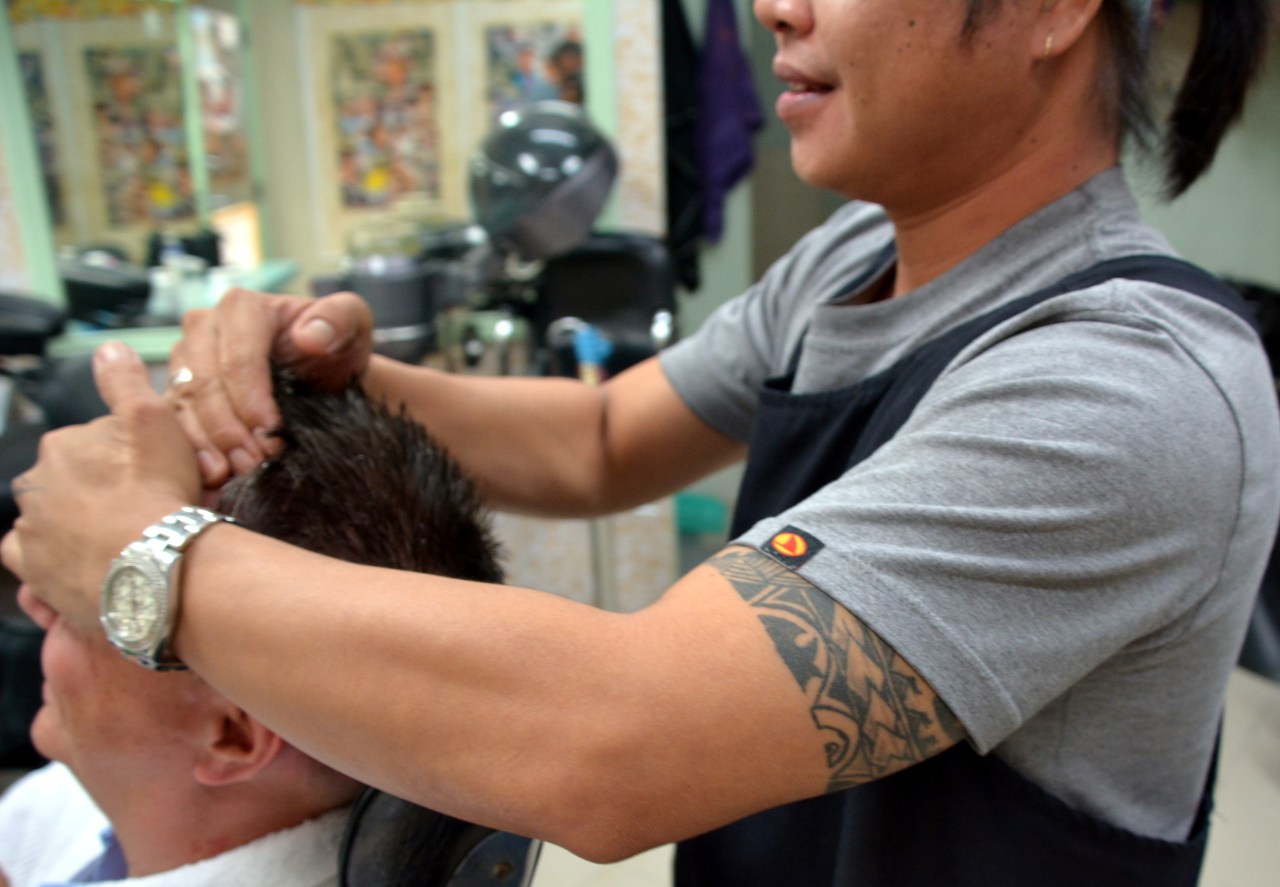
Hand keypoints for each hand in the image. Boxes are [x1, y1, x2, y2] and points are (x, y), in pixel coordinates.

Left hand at [0, 343, 199, 627]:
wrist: (155, 566)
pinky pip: (35, 560)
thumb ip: (126, 382)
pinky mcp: (32, 571)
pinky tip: (85, 560)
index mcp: (62, 445)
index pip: (93, 447)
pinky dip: (54, 558)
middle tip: (143, 511)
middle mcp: (36, 484)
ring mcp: (31, 530)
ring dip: (78, 526)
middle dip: (98, 494)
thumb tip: (109, 347)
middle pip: (70, 483)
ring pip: (53, 519)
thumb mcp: (153, 420)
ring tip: (121, 540)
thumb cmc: (158, 492)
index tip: (156, 478)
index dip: (128, 462)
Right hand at [169, 288, 373, 485]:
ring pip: (185, 405)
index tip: (272, 433)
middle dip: (230, 429)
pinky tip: (213, 476)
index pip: (237, 359)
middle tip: (255, 463)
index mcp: (242, 307)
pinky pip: (175, 423)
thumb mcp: (352, 323)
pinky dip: (194, 451)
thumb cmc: (336, 345)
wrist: (320, 373)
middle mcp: (204, 327)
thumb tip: (310, 336)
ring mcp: (185, 359)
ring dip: (211, 444)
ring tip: (238, 473)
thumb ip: (340, 318)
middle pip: (205, 384)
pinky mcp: (179, 390)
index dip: (251, 400)